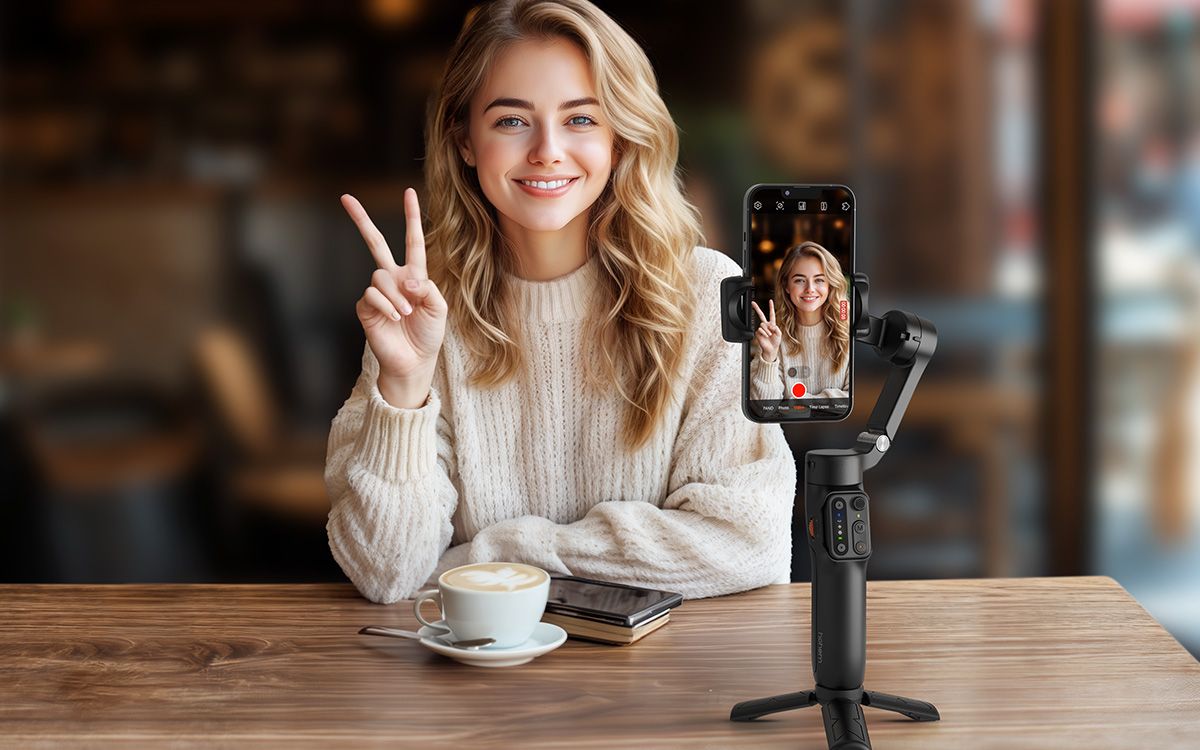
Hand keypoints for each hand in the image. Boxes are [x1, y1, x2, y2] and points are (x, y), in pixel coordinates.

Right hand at [343, 188, 446, 407]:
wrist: (413, 361)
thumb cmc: (428, 335)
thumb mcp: (439, 308)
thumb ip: (427, 287)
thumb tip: (405, 279)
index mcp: (414, 275)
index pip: (412, 241)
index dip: (411, 217)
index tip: (409, 191)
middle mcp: (393, 279)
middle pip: (375, 243)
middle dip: (361, 220)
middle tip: (345, 198)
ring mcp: (378, 292)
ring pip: (379, 275)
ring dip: (396, 295)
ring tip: (406, 313)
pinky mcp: (365, 307)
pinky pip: (372, 294)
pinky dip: (387, 306)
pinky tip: (394, 318)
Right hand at [751, 299, 781, 362]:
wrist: (771, 349)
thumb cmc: (775, 342)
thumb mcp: (779, 333)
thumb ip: (776, 327)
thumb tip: (769, 325)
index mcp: (772, 324)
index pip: (771, 314)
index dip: (771, 307)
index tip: (770, 301)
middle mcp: (766, 325)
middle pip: (761, 315)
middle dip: (757, 308)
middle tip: (753, 303)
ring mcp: (762, 329)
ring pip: (763, 324)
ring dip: (767, 330)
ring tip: (769, 335)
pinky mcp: (758, 332)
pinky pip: (760, 330)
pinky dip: (764, 333)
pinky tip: (766, 337)